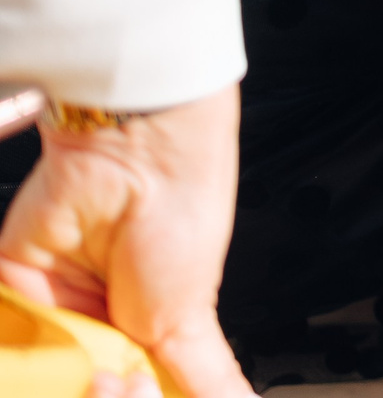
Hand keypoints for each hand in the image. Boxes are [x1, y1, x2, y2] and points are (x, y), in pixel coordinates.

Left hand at [0, 88, 252, 397]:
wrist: (138, 164)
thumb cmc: (180, 221)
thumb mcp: (191, 323)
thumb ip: (205, 378)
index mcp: (137, 334)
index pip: (118, 389)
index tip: (131, 387)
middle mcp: (91, 323)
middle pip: (74, 383)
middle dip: (97, 391)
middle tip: (113, 375)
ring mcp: (47, 308)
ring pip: (36, 369)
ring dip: (54, 377)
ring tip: (91, 364)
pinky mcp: (8, 288)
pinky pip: (2, 337)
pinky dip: (12, 359)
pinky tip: (35, 354)